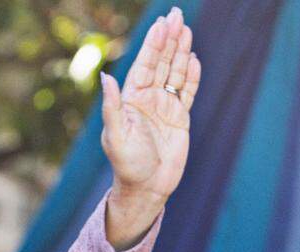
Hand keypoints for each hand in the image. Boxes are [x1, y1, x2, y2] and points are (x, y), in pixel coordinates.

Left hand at [101, 6, 200, 249]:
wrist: (146, 188)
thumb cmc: (127, 165)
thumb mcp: (116, 135)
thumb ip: (112, 106)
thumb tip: (106, 77)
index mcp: (131, 100)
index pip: (145, 65)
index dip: (153, 44)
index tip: (161, 23)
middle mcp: (148, 99)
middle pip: (161, 63)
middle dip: (169, 39)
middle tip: (177, 14)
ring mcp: (165, 108)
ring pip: (175, 73)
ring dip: (181, 52)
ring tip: (186, 29)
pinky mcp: (180, 119)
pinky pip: (187, 92)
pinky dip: (191, 76)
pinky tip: (193, 59)